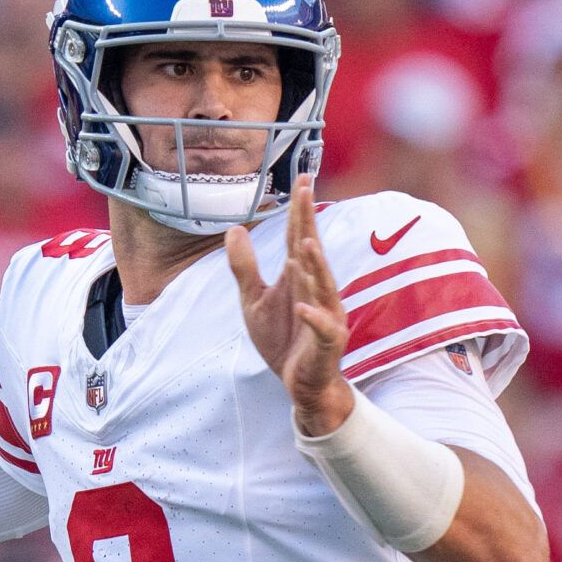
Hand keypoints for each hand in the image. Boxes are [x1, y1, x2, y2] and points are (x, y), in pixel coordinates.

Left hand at [225, 177, 352, 434]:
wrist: (301, 384)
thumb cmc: (283, 339)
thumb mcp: (253, 301)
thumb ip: (245, 267)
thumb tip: (234, 229)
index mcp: (300, 277)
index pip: (299, 236)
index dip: (299, 209)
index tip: (302, 178)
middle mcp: (317, 289)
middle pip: (312, 250)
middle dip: (308, 221)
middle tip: (306, 189)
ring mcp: (326, 314)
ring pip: (322, 285)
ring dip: (315, 265)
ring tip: (306, 242)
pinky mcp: (328, 343)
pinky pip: (323, 328)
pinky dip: (314, 317)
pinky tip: (302, 307)